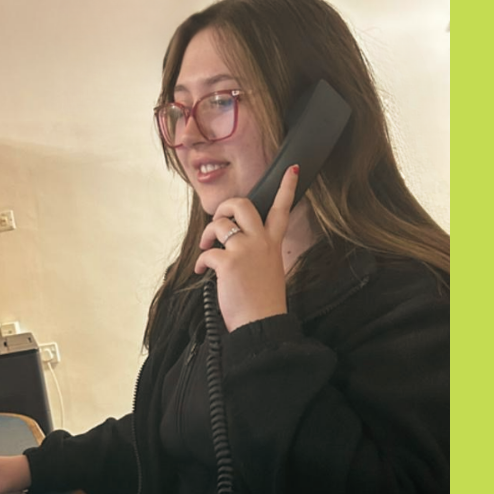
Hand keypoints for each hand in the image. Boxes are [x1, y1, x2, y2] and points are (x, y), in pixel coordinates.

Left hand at [194, 165, 298, 331]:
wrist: (261, 324)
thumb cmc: (263, 302)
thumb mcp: (269, 270)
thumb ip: (257, 251)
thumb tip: (231, 244)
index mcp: (273, 244)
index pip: (283, 209)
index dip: (287, 187)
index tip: (292, 169)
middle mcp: (261, 242)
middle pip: (242, 204)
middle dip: (224, 207)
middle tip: (218, 220)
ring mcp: (245, 250)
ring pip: (220, 224)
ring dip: (207, 235)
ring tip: (206, 248)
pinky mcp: (228, 262)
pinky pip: (207, 252)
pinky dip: (200, 262)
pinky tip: (201, 272)